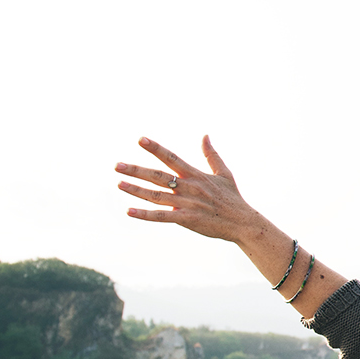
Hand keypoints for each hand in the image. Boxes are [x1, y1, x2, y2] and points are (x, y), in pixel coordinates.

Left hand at [116, 136, 272, 244]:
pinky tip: (130, 211)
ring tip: (119, 183)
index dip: (156, 148)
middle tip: (117, 165)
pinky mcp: (187, 219)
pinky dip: (145, 214)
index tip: (140, 139)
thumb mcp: (224, 173)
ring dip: (136, 190)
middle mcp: (189, 187)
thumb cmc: (233, 199)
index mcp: (195, 175)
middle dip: (136, 170)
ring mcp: (187, 204)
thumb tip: (205, 135)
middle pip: (158, 176)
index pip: (172, 158)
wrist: (243, 223)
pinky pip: (162, 216)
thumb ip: (211, 154)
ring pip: (156, 196)